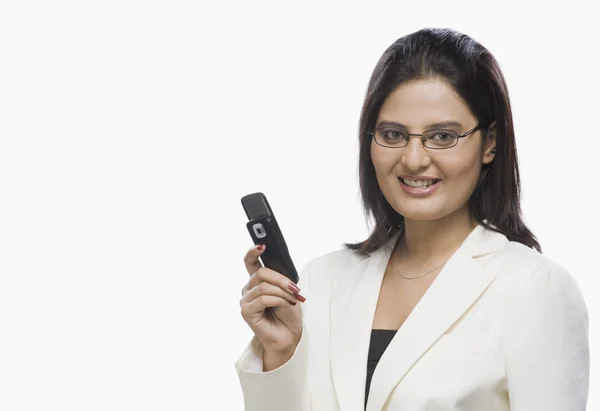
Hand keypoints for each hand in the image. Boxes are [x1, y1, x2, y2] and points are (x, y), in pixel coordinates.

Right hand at [240, 244, 305, 360]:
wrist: (290, 336)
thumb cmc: (288, 314)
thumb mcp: (287, 290)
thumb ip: (280, 278)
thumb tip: (279, 266)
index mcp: (257, 281)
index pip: (249, 262)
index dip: (253, 252)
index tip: (263, 245)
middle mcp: (248, 289)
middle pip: (261, 273)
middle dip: (281, 280)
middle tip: (296, 289)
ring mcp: (246, 301)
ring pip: (264, 287)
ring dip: (283, 292)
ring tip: (293, 299)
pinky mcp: (247, 312)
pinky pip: (263, 299)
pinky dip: (279, 300)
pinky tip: (287, 305)